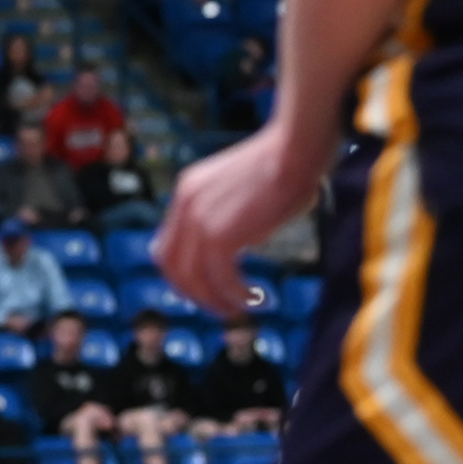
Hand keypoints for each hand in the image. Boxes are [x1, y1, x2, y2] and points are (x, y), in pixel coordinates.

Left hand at [154, 127, 329, 314]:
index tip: (202, 288)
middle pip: (171, 265)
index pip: (168, 243)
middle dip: (193, 294)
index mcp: (187, 191)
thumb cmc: (283, 167)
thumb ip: (225, 214)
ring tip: (236, 311)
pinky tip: (253, 299)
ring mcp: (198, 220)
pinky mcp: (219, 234)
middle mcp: (185, 205)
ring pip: (192, 278)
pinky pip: (220, 279)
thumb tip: (231, 248)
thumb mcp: (240, 190)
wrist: (295, 152)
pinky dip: (235, 295)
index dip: (182, 273)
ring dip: (214, 301)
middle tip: (218, 307)